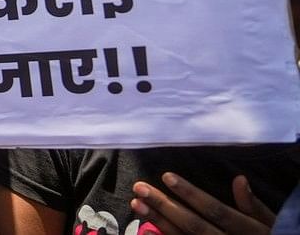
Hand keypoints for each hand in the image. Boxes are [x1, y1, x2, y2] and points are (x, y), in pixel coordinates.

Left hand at [131, 173, 274, 234]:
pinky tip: (146, 230)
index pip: (214, 210)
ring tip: (137, 204)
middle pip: (193, 224)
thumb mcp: (270, 222)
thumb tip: (239, 179)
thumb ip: (254, 205)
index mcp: (244, 229)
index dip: (191, 194)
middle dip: (165, 205)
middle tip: (140, 188)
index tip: (167, 176)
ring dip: (159, 221)